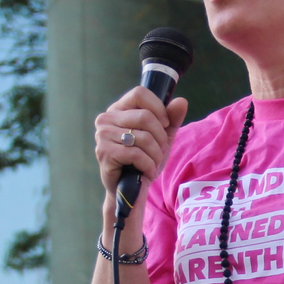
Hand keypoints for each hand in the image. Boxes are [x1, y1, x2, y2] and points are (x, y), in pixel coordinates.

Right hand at [95, 86, 188, 200]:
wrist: (131, 190)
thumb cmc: (144, 160)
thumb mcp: (162, 138)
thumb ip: (172, 119)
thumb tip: (181, 101)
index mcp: (118, 109)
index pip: (140, 93)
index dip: (158, 108)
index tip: (164, 124)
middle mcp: (106, 119)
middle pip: (145, 116)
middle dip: (160, 137)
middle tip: (159, 151)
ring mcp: (103, 136)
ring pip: (143, 137)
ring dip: (156, 154)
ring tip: (153, 163)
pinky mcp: (105, 153)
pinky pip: (136, 154)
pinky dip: (149, 165)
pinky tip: (147, 172)